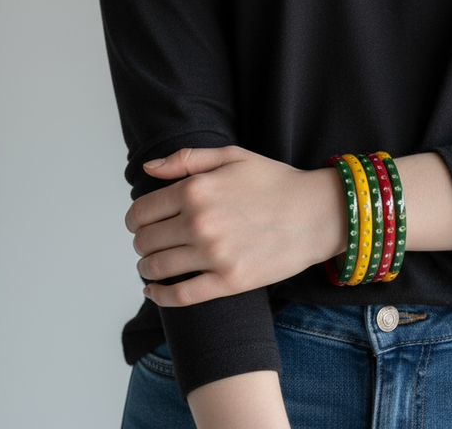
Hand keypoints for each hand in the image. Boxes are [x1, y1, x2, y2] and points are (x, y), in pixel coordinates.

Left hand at [124, 145, 346, 306]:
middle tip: (148, 244)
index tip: (140, 224)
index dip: (135, 220)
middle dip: (141, 243)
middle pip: (145, 240)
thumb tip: (148, 170)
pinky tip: (154, 292)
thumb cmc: (275, 182)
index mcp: (195, 189)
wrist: (316, 213)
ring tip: (151, 265)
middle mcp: (199, 222)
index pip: (142, 211)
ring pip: (157, 267)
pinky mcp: (228, 282)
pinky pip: (180, 295)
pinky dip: (159, 296)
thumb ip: (185, 159)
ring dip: (146, 268)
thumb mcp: (230, 156)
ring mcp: (213, 254)